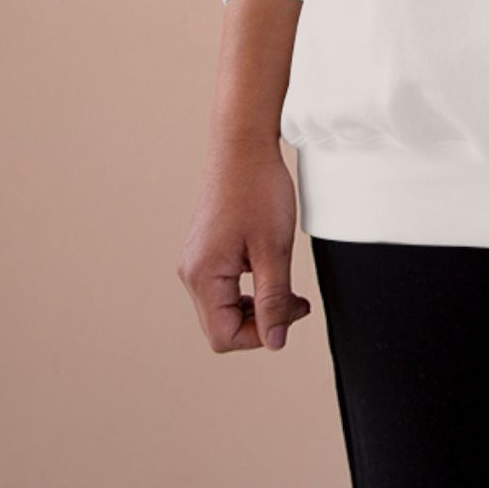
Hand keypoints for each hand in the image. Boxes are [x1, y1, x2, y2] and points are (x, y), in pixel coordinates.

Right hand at [177, 136, 312, 352]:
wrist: (243, 145)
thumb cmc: (258, 188)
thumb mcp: (274, 249)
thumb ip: (274, 299)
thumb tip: (274, 342)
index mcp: (203, 276)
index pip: (224, 336)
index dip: (261, 334)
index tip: (291, 312)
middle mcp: (191, 272)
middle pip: (222, 325)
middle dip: (261, 319)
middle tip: (296, 300)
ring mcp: (197, 260)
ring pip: (224, 306)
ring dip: (257, 303)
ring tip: (286, 283)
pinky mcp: (206, 249)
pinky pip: (224, 285)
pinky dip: (249, 287)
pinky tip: (269, 267)